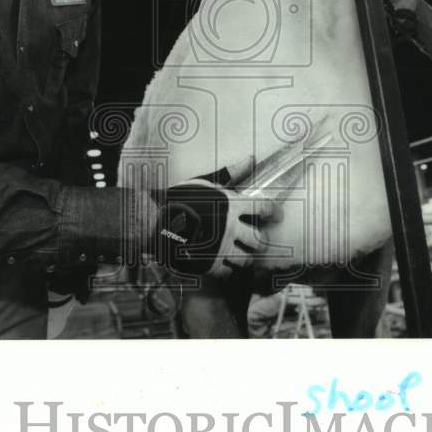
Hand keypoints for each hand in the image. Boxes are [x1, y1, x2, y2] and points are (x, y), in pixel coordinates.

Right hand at [157, 174, 276, 278]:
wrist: (154, 222)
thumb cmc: (179, 199)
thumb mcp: (206, 184)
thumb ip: (231, 174)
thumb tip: (251, 159)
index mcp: (231, 205)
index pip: (264, 209)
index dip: (274, 213)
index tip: (277, 216)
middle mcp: (230, 227)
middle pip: (259, 240)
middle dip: (261, 240)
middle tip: (258, 241)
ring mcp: (220, 248)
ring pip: (247, 259)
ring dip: (247, 257)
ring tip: (243, 254)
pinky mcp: (210, 264)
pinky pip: (228, 272)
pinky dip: (229, 270)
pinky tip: (225, 263)